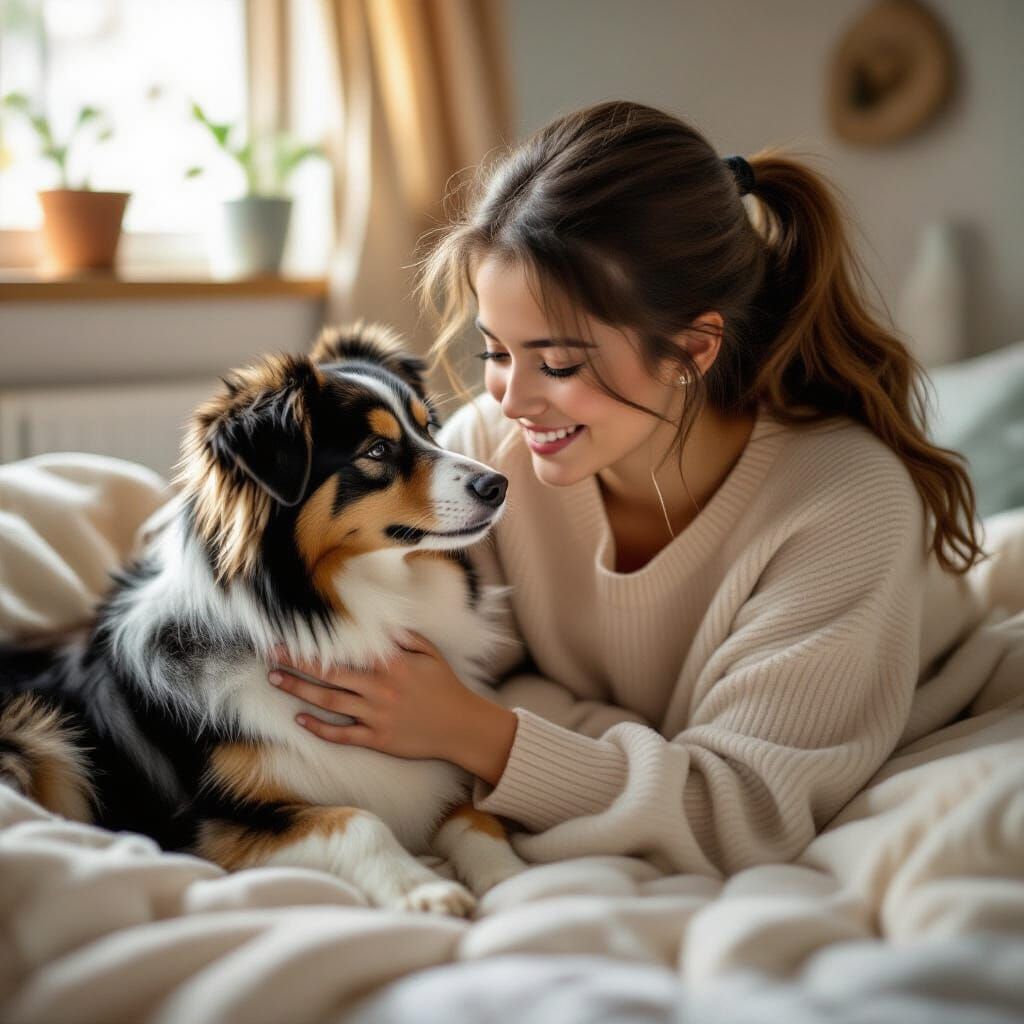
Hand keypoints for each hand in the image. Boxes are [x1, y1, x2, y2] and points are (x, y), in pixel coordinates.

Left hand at [267, 631, 517, 779]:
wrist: (462, 727)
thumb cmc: (446, 687)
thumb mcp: (430, 654)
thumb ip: (404, 638)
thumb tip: (382, 624)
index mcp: (391, 664)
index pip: (345, 650)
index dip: (317, 644)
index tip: (293, 635)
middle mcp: (379, 688)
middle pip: (329, 674)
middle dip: (297, 663)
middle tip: (270, 656)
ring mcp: (376, 715)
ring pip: (329, 702)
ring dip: (299, 690)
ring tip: (276, 680)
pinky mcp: (377, 738)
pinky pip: (342, 733)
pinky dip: (319, 727)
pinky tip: (300, 719)